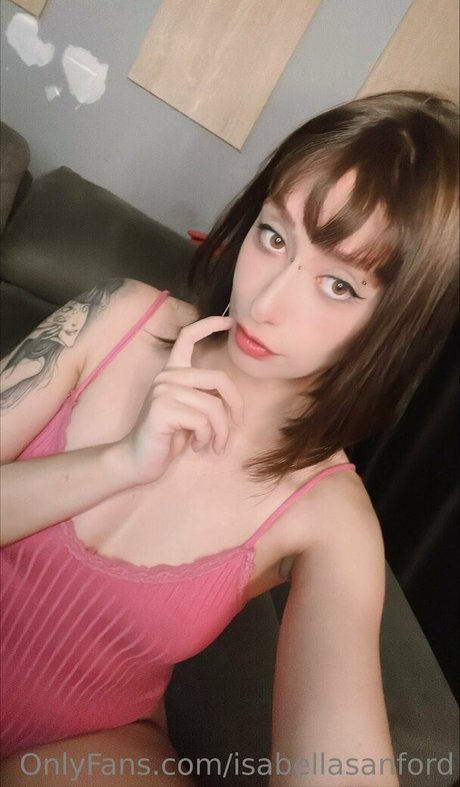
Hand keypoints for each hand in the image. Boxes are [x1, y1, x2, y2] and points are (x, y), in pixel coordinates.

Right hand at [119, 316, 243, 484]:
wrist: (138, 461)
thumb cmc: (168, 438)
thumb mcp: (191, 412)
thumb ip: (204, 396)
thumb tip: (231, 396)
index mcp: (172, 372)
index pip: (187, 337)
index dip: (209, 325)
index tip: (230, 323)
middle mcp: (166, 376)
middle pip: (218, 378)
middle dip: (235, 405)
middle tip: (236, 426)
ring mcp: (162, 391)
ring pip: (213, 406)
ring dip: (220, 432)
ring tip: (213, 445)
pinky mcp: (162, 409)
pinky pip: (203, 421)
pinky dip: (207, 438)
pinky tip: (197, 447)